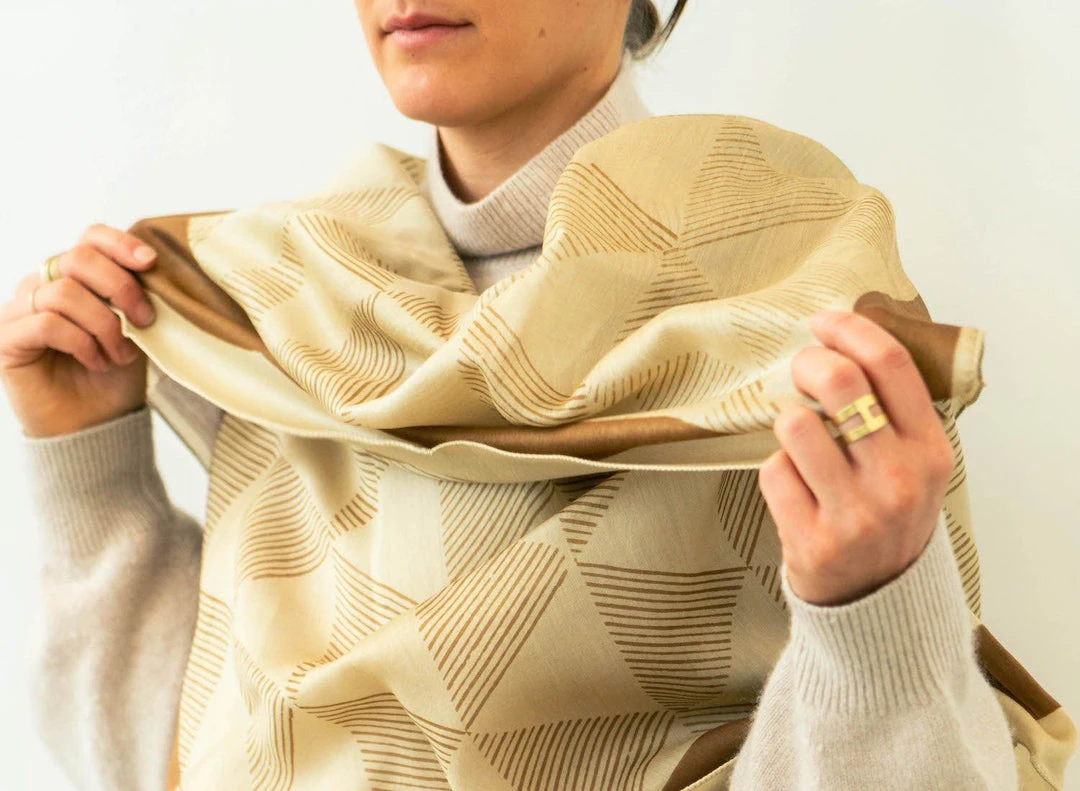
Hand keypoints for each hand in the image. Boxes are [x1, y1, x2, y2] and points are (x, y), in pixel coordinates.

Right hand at [0, 223, 158, 437]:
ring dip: (104, 326)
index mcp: (74, 276)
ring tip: (120, 354)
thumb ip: (136, 296)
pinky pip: (47, 323)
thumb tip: (155, 266)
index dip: (121, 243)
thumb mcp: (137, 329)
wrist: (96, 424)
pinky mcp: (6, 339)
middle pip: (79, 257)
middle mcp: (42, 285)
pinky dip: (81, 343)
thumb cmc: (117, 375)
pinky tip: (96, 362)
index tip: (151, 263)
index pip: (91, 237)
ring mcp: (19, 310)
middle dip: (122, 287)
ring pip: (64, 292)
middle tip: (145, 321)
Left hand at [757, 309, 955, 605]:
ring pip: (795, 424)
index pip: (891, 365)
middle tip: (801, 366)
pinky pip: (773, 471)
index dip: (851, 329)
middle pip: (839, 383)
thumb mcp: (916, 464)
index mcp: (931, 452)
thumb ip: (895, 410)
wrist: (879, 599)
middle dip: (809, 361)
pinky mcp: (812, 540)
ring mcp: (855, 513)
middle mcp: (898, 480)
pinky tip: (797, 488)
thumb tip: (847, 340)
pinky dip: (778, 471)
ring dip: (790, 422)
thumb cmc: (889, 514)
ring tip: (803, 441)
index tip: (825, 320)